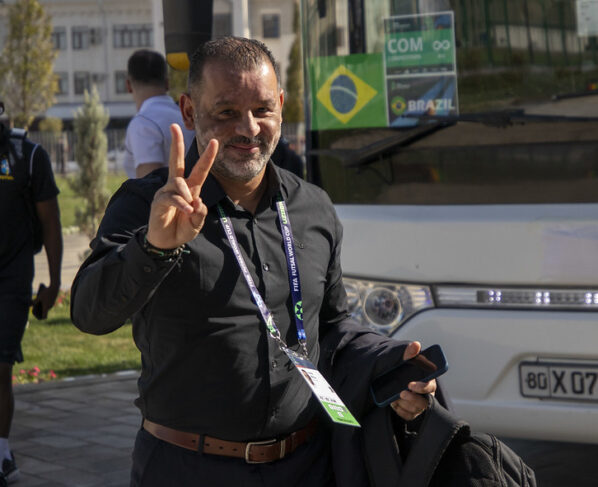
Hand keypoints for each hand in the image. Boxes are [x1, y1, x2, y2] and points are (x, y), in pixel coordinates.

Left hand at [31, 283, 59, 319]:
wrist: (54, 287)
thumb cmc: (46, 292)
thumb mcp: (39, 297)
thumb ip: (34, 302)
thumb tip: (29, 305)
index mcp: (46, 307)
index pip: (44, 316)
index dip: (40, 318)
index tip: (36, 316)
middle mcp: (49, 307)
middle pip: (44, 312)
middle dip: (38, 312)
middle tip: (34, 309)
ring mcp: (51, 304)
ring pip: (45, 308)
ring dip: (41, 307)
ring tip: (36, 305)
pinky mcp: (52, 301)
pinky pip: (47, 305)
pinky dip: (44, 304)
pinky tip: (40, 300)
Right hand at [146, 124, 217, 248]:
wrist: (167, 243)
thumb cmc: (182, 229)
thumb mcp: (197, 222)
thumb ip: (200, 213)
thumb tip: (197, 200)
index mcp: (190, 188)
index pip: (200, 170)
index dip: (207, 156)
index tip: (214, 141)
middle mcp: (177, 186)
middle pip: (177, 161)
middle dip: (176, 143)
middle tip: (174, 125)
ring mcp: (167, 192)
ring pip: (179, 183)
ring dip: (187, 195)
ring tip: (190, 210)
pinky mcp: (159, 201)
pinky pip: (172, 197)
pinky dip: (181, 204)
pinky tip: (186, 210)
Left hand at [390, 341, 436, 420]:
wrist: (389, 374)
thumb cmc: (401, 366)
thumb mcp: (404, 358)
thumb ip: (409, 353)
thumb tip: (416, 344)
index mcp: (428, 380)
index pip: (430, 386)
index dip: (422, 387)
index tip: (410, 385)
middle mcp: (426, 394)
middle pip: (424, 402)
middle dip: (412, 399)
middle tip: (401, 393)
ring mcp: (419, 404)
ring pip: (415, 410)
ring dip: (404, 404)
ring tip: (394, 397)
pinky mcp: (411, 412)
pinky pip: (407, 415)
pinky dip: (399, 410)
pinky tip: (393, 403)